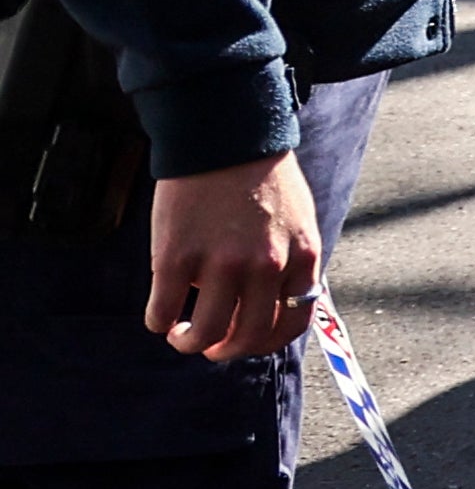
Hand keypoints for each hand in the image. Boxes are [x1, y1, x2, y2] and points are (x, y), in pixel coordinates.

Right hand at [146, 151, 323, 362]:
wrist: (225, 137)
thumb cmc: (261, 178)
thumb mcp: (298, 219)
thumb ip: (291, 262)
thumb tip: (278, 303)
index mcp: (301, 256)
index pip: (291, 323)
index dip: (265, 342)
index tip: (246, 341)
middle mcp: (266, 266)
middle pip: (248, 336)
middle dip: (227, 351)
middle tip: (211, 347)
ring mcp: (221, 263)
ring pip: (206, 334)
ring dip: (190, 344)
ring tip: (182, 335)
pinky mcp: (176, 257)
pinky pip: (163, 312)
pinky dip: (159, 322)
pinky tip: (161, 316)